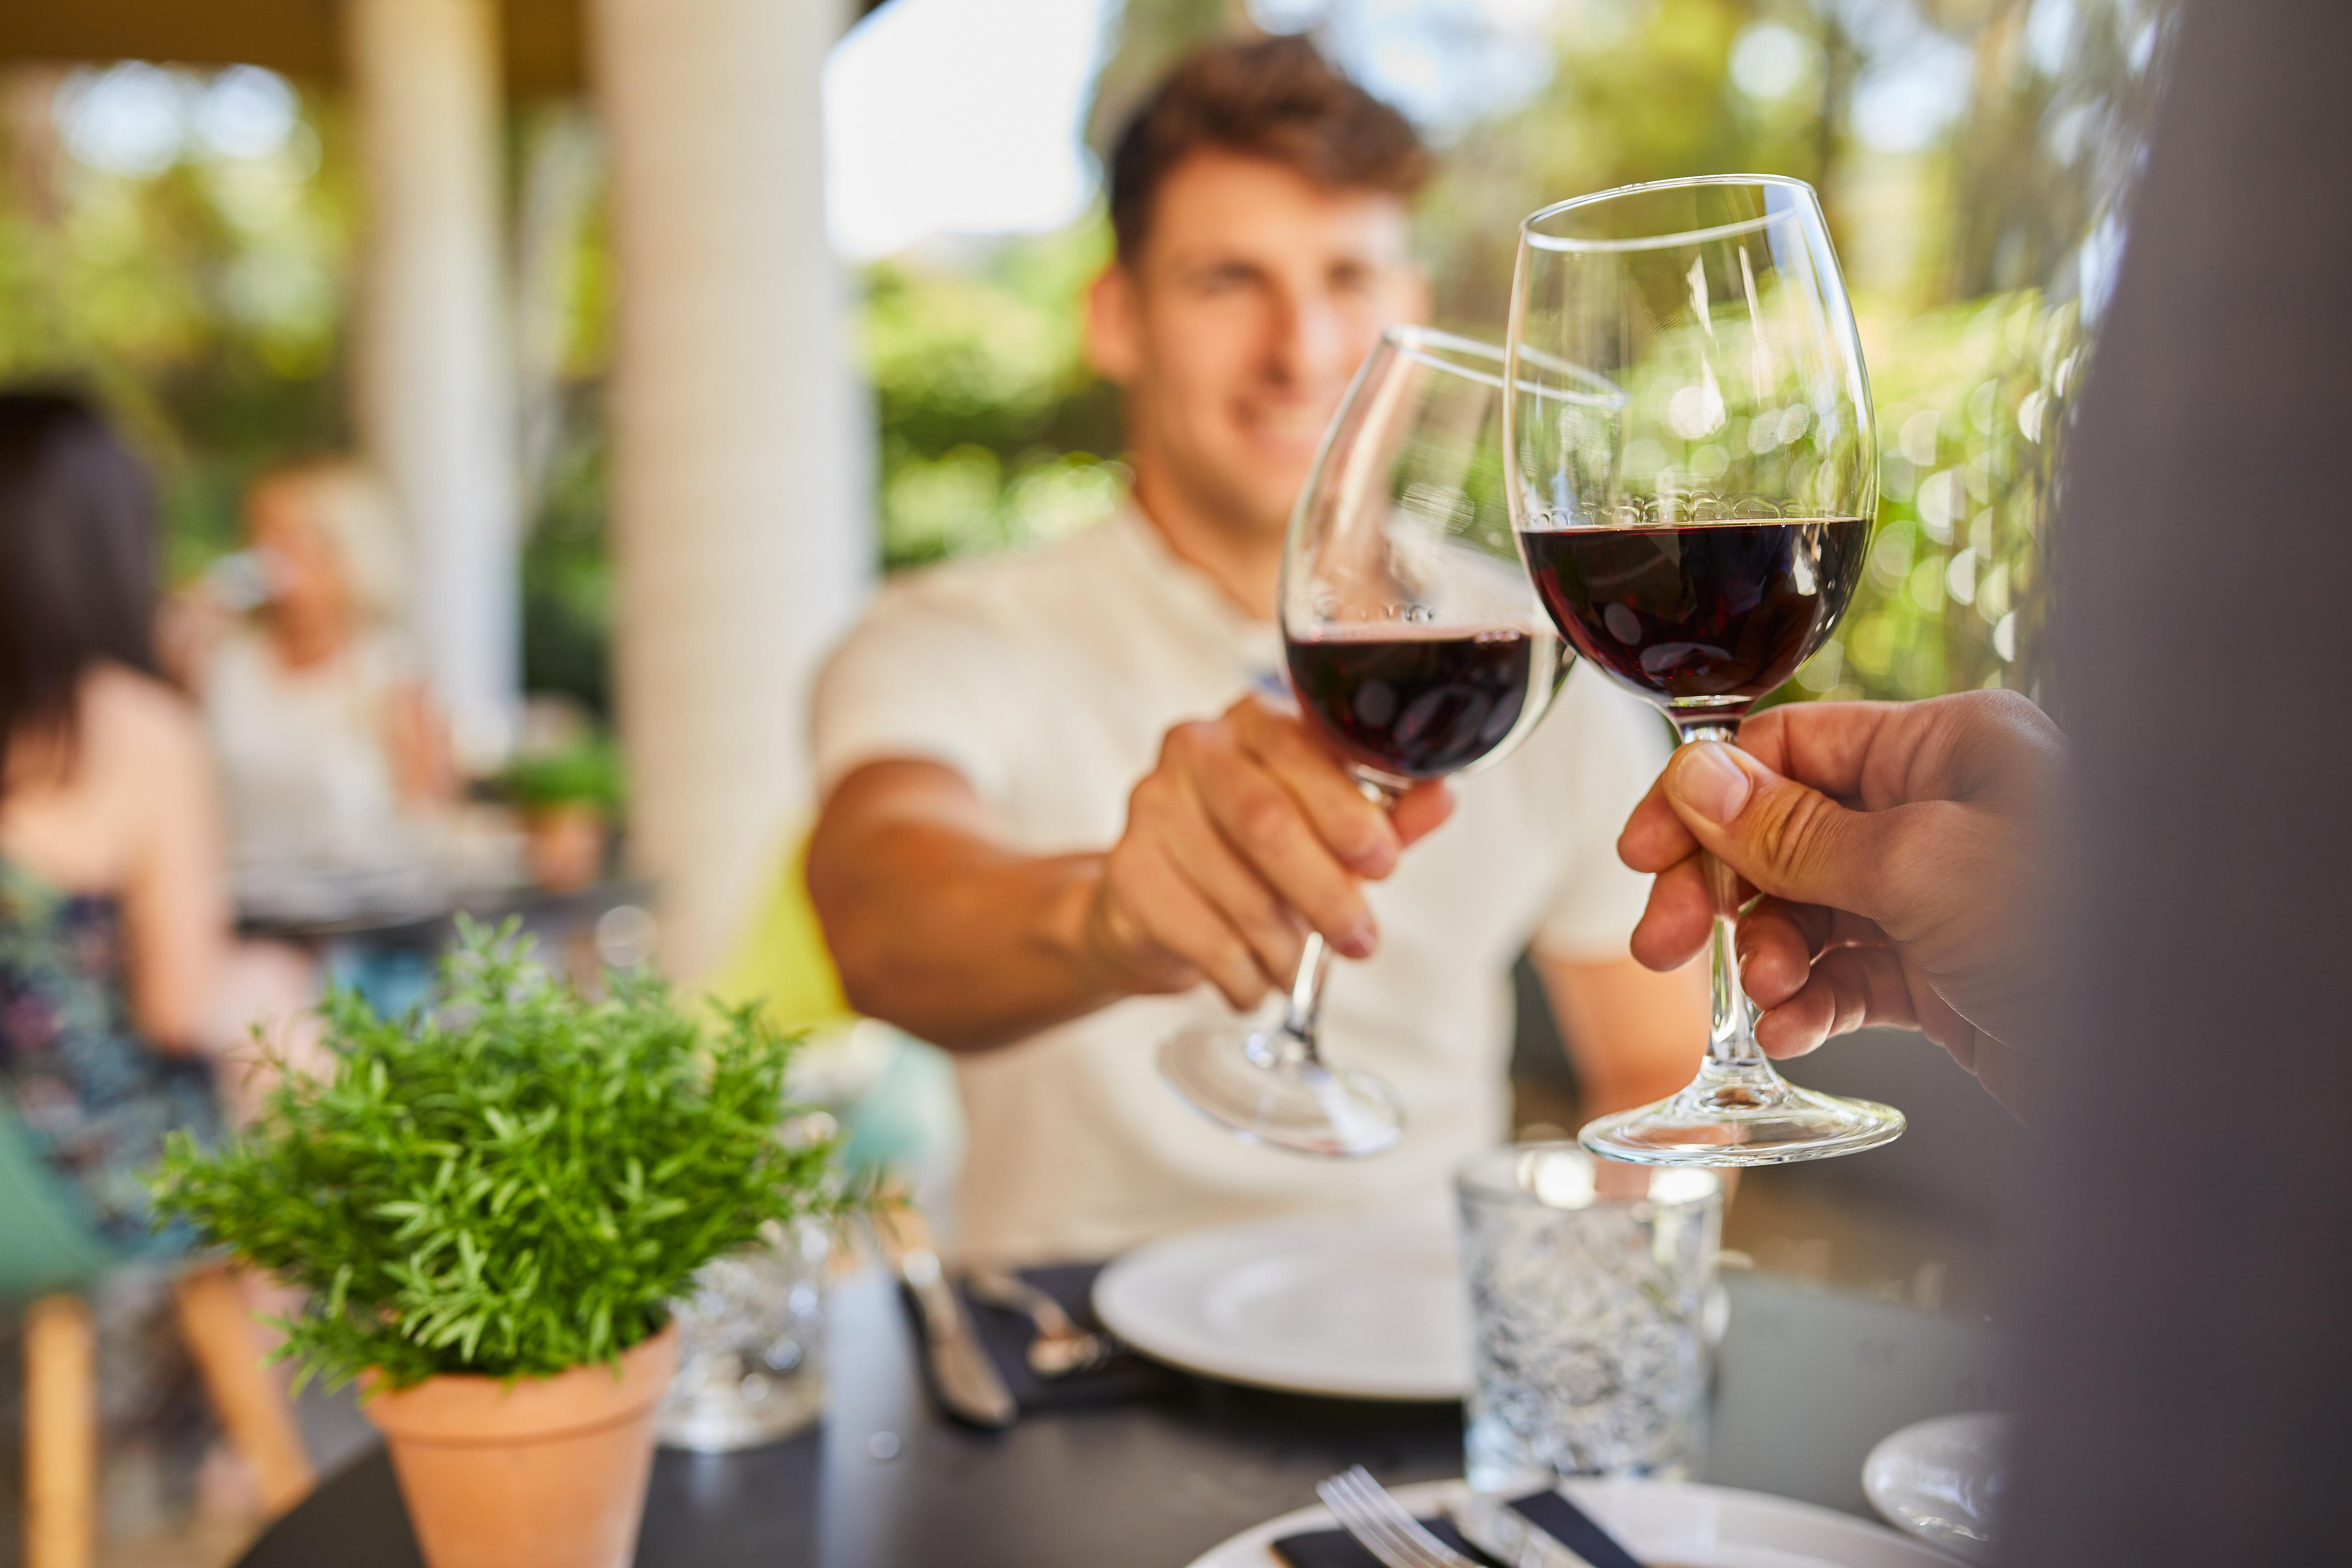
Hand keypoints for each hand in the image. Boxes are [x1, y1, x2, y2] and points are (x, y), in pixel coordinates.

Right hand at [1079, 692, 1451, 1009]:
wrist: (1148, 905)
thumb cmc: (1250, 857)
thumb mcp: (1326, 831)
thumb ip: (1382, 815)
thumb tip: (1442, 798)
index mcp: (1251, 723)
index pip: (1301, 753)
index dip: (1348, 813)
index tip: (1383, 864)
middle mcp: (1193, 751)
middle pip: (1265, 822)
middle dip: (1325, 891)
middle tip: (1360, 939)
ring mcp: (1150, 808)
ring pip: (1238, 890)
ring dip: (1285, 946)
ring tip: (1298, 967)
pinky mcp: (1127, 874)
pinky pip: (1203, 938)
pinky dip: (1243, 975)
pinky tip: (1254, 982)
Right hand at [1616, 690, 2061, 1110]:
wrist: (2178, 1064)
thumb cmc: (2083, 932)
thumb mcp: (1920, 867)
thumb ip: (1796, 832)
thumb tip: (1696, 779)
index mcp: (1947, 749)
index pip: (1790, 749)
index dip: (1705, 797)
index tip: (1645, 852)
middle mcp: (1942, 812)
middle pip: (1785, 834)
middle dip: (1722, 888)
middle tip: (1667, 941)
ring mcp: (1941, 896)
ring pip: (1808, 912)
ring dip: (1768, 955)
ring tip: (1767, 993)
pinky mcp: (1945, 976)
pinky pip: (1847, 980)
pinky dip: (1808, 1005)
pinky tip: (1792, 1031)